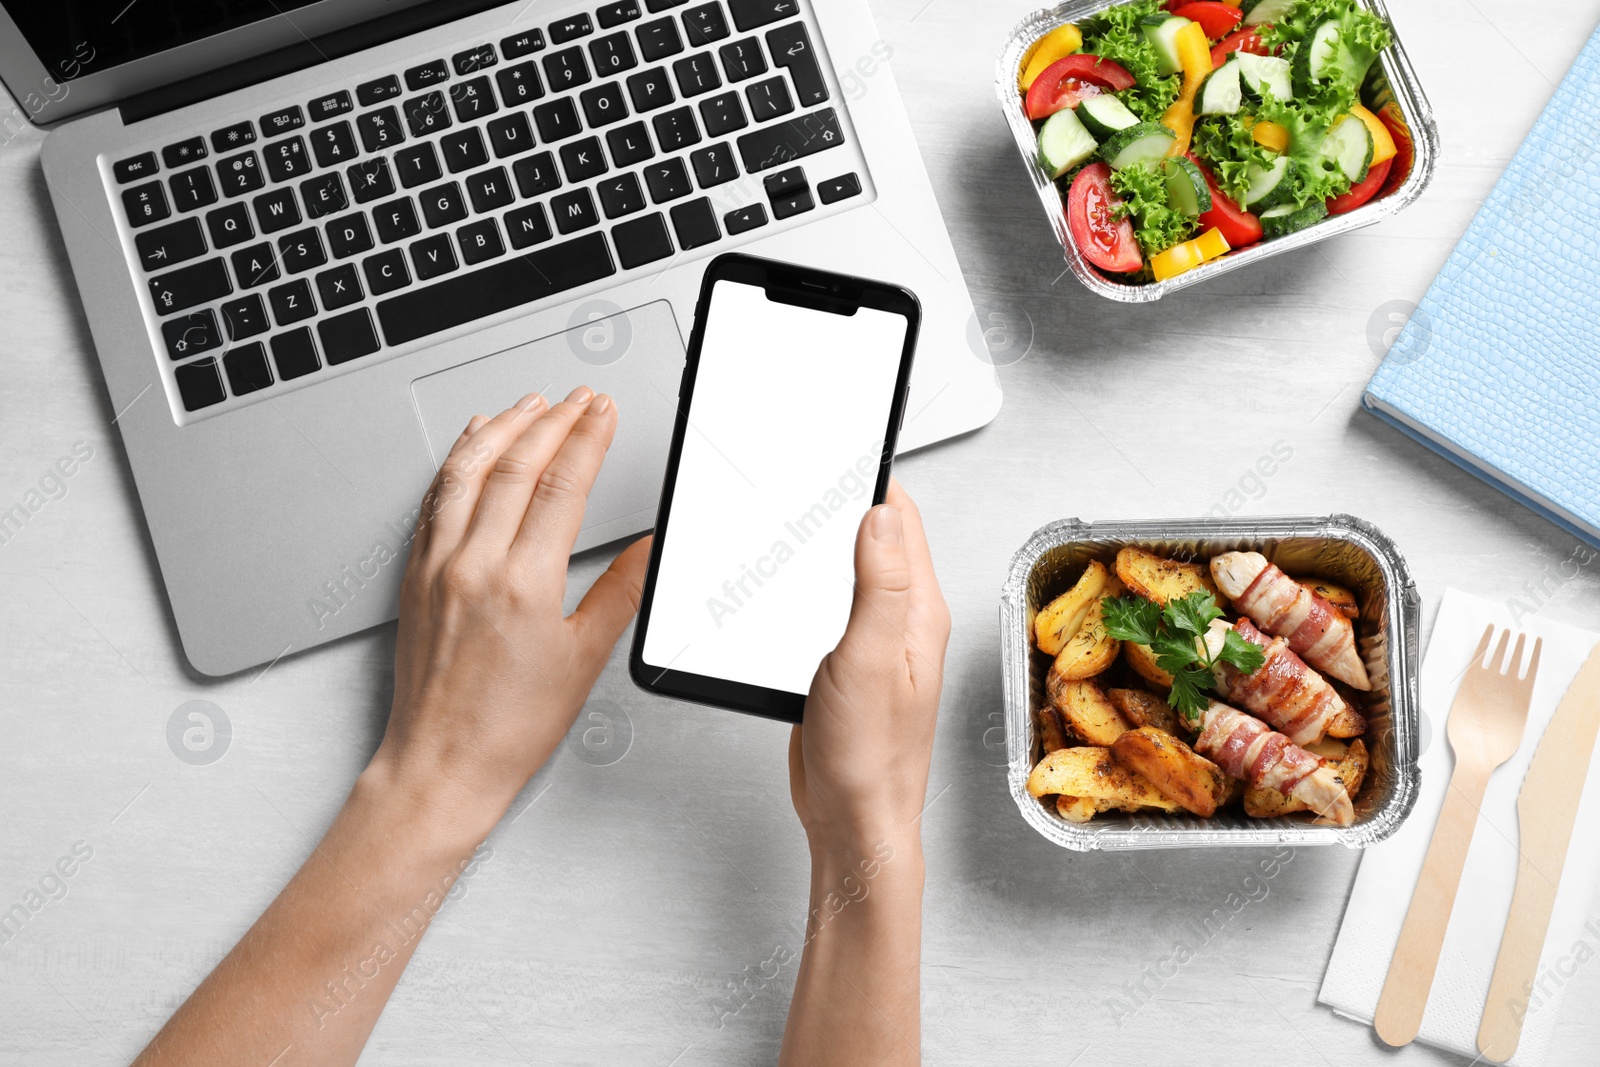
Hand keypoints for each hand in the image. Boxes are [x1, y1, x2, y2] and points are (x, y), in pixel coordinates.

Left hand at [373, 386, 650, 832]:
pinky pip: (435, 499)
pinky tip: (470, 446)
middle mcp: (472, 564)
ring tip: (529, 403)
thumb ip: (621, 591)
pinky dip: (457, 461)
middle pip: (516, 465)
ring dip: (502, 427)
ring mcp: (436, 566)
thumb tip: (647, 546)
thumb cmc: (506, 728)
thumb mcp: (584, 659)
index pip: (562, 485)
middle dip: (553, 421)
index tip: (604, 412)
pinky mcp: (413, 576)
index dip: (587, 438)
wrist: (439, 766)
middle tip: (580, 399)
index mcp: (522, 583)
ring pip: (467, 471)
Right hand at [788, 480, 949, 853]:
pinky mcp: (849, 665)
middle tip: (812, 476)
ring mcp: (878, 643)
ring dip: (828, 544)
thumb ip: (877, 584)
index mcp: (920, 611)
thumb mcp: (870, 659)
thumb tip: (879, 514)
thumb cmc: (871, 758)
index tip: (842, 452)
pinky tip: (790, 585)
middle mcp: (904, 622)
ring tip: (800, 516)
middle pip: (879, 539)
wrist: (854, 821)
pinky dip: (811, 586)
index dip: (871, 481)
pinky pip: (834, 608)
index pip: (901, 521)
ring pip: (854, 572)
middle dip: (846, 504)